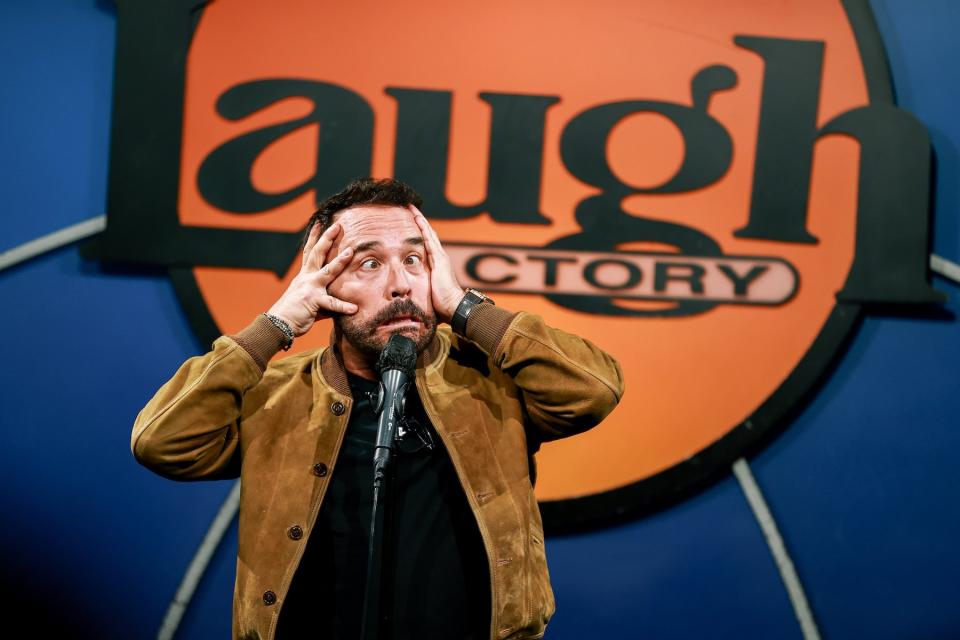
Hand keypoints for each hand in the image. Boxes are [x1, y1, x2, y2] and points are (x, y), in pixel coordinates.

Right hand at [266, 222, 357, 335]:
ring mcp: (310, 287)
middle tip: (337, 225)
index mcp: (304, 276)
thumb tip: (342, 304)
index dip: (314, 237)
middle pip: (317, 253)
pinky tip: (354, 308)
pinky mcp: (313, 301)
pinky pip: (331, 303)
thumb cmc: (294, 314)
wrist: (277, 325)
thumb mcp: (310, 302)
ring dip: (339, 261)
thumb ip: (326, 299)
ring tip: (351, 252)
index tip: (318, 222)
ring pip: (327, 271)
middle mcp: (306, 278)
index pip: (309, 252)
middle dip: (327, 238)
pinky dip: (343, 306)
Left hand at [411, 205, 464, 323]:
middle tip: (411, 209)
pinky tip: (416, 218)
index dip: (420, 233)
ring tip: (412, 208)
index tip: (412, 223)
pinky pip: (428, 238)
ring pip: (428, 233)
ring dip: (420, 220)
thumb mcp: (429, 293)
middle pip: (428, 235)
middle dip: (420, 222)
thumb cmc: (442, 305)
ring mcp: (440, 257)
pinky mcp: (439, 259)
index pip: (427, 244)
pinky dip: (423, 227)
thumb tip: (411, 294)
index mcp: (437, 264)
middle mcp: (440, 257)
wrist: (454, 307)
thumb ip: (423, 288)